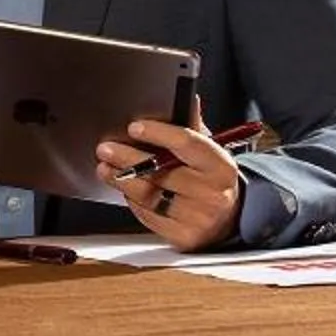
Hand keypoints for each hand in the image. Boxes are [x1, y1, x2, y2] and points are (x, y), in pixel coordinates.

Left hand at [94, 114, 242, 251]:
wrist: (229, 218)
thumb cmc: (212, 178)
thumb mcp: (210, 151)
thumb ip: (193, 126)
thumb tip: (187, 98)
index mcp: (220, 166)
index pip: (187, 144)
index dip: (159, 133)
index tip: (135, 127)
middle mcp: (211, 193)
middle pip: (161, 172)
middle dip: (128, 158)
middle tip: (106, 148)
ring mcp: (197, 218)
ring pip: (150, 195)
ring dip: (122, 180)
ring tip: (106, 168)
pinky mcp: (182, 237)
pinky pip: (148, 216)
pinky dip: (133, 201)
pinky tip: (125, 189)